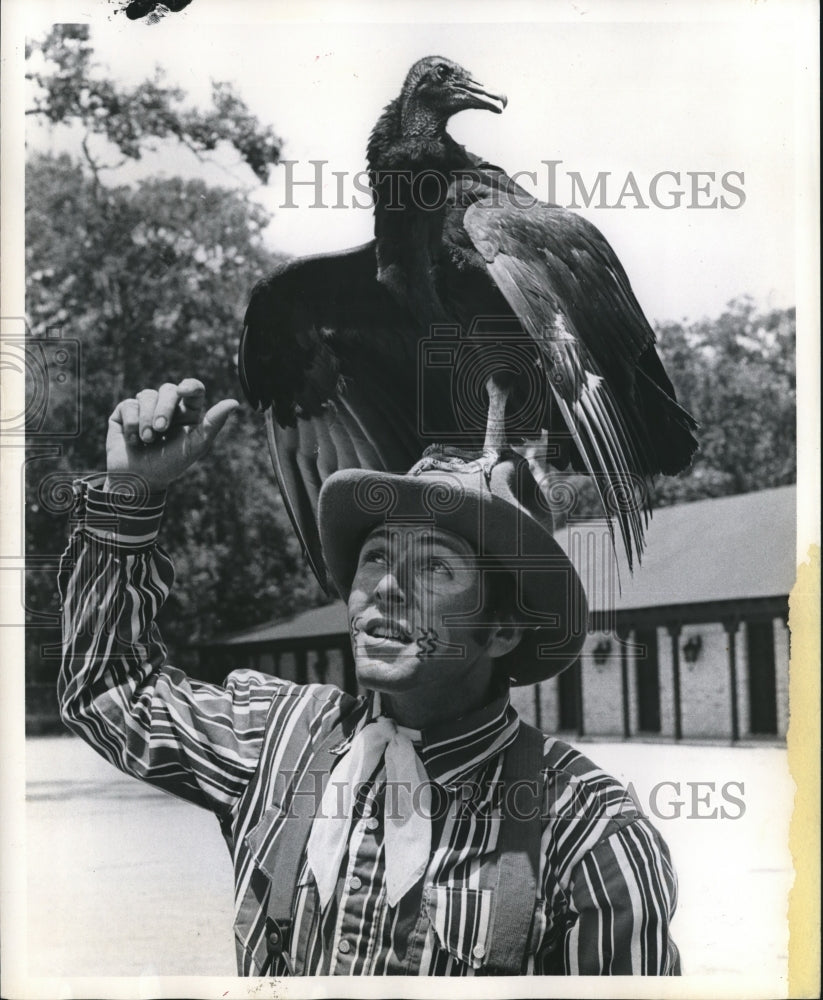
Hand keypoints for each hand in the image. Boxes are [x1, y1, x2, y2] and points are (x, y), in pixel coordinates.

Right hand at [106, 378, 239, 491]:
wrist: (138, 480)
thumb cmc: (170, 465)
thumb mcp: (195, 446)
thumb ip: (213, 423)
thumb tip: (234, 402)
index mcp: (188, 413)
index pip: (193, 389)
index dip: (189, 385)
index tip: (183, 391)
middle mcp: (167, 407)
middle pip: (168, 390)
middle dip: (163, 409)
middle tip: (160, 429)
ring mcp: (145, 408)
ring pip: (147, 395)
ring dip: (146, 419)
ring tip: (146, 440)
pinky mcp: (125, 412)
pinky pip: (129, 404)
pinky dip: (132, 423)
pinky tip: (133, 440)